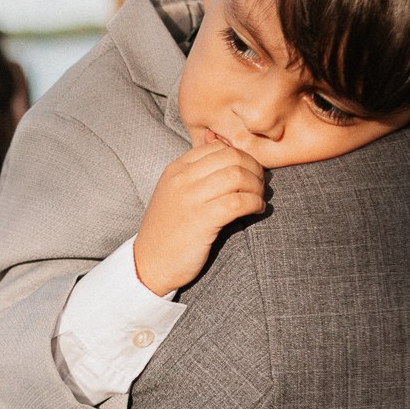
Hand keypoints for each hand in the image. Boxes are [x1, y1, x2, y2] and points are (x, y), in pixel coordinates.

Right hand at [134, 139, 265, 295]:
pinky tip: (256, 210)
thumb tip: (223, 145)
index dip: (241, 156)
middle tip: (259, 185)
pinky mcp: (201, 221)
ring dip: (257, 187)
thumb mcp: (174, 191)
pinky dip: (254, 203)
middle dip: (254, 169)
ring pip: (237, 176)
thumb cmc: (168, 228)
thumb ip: (196, 171)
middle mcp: (182, 179)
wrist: (149, 263)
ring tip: (258, 199)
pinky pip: (238, 202)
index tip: (249, 172)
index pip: (217, 146)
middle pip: (231, 157)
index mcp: (176, 169)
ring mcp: (191, 199)